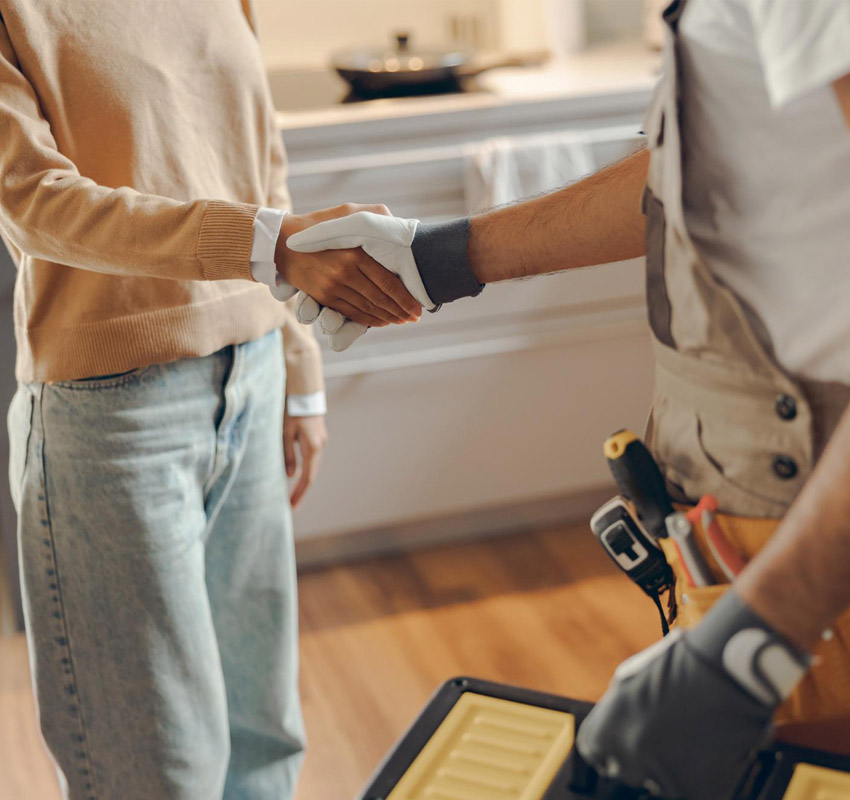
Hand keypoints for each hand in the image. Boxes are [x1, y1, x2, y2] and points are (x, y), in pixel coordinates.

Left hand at [283, 411, 327, 508]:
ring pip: (313, 466)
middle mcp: (320, 446)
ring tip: (294, 493)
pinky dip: (306, 468)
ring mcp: (321, 441)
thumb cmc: (292, 411)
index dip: (300, 493)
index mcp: (312, 447)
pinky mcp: (318, 437)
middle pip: (312, 474)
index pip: (307, 477)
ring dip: (304, 480)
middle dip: (302, 490)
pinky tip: (297, 473)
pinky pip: (312, 457)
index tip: (293, 506)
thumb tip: (290, 476)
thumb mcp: (285, 433)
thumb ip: (287, 455)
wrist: (305, 391)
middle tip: (293, 504)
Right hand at [287, 213, 481, 350]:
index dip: (406, 298)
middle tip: (414, 317)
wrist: (281, 241)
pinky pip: (351, 313)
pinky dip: (368, 320)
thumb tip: (398, 224)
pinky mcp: (324, 297)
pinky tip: (380, 321)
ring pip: (367, 309)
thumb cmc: (319, 224)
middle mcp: (345, 273)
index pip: (389, 282)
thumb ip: (374, 215)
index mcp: (355, 253)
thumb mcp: (346, 212)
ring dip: (387, 318)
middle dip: (401, 311)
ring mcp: (333, 287)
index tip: (418, 306)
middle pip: (381, 299)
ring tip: (401, 320)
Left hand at [576, 590, 808, 799]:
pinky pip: (694, 788)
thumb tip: (615, 730)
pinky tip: (710, 744)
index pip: (593, 751)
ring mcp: (662, 778)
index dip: (608, 746)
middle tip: (662, 736)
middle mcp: (628, 759)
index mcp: (605, 732)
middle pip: (625, 771)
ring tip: (691, 733)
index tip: (622, 743)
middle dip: (639, 758)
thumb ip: (615, 712)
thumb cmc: (676, 667)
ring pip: (661, 782)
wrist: (724, 672)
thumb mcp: (628, 682)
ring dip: (672, 766)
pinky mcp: (697, 790)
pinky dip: (703, 773)